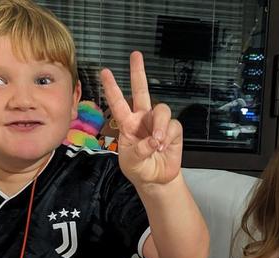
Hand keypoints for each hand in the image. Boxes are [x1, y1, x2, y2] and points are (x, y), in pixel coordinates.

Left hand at [100, 51, 182, 185]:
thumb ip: (139, 150)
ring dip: (160, 124)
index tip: (105, 72)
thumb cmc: (139, 169)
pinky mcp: (173, 130)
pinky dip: (168, 136)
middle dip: (138, 72)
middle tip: (135, 55)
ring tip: (157, 142)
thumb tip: (153, 140)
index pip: (118, 103)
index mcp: (127, 124)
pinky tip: (163, 146)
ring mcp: (158, 122)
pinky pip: (173, 125)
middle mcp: (142, 118)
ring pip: (162, 109)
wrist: (156, 180)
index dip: (112, 87)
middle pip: (141, 91)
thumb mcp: (131, 163)